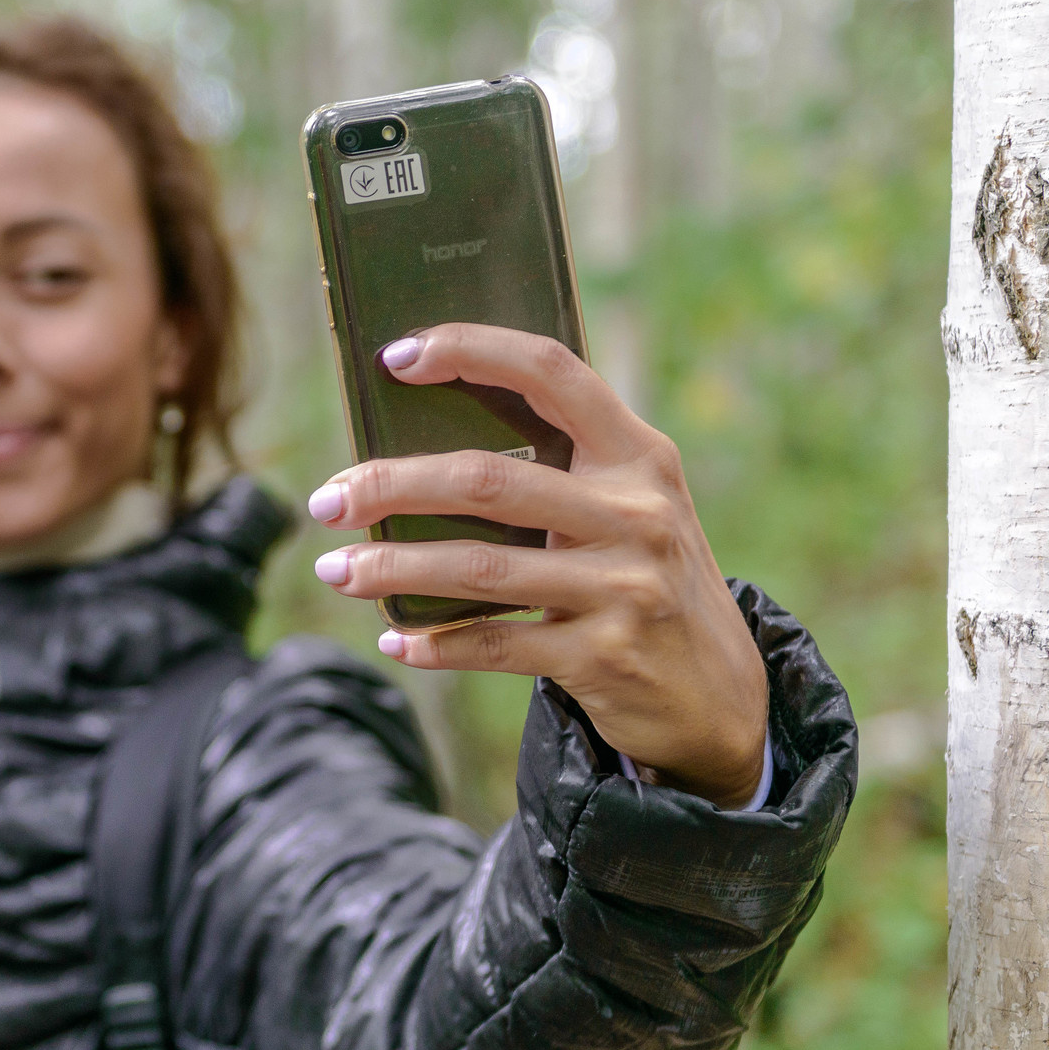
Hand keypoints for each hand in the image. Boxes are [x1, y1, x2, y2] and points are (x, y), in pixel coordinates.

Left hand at [307, 324, 768, 806]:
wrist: (721, 698)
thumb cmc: (648, 583)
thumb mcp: (633, 510)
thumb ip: (564, 471)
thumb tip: (424, 448)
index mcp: (640, 455)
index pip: (551, 372)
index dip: (471, 351)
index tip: (397, 355)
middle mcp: (636, 512)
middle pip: (487, 479)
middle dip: (391, 485)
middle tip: (327, 499)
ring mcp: (623, 587)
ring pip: (477, 566)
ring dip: (391, 569)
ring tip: (335, 569)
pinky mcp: (603, 656)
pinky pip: (494, 643)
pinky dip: (434, 643)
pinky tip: (395, 640)